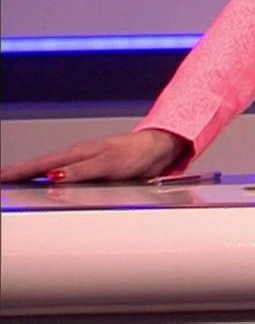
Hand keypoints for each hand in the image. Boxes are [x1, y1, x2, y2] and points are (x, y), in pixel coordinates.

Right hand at [0, 129, 187, 183]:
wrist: (159, 149)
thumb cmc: (136, 153)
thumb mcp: (108, 164)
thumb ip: (81, 172)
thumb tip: (53, 178)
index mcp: (77, 154)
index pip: (39, 165)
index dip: (16, 172)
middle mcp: (77, 158)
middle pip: (39, 168)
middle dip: (16, 173)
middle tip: (0, 180)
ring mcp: (84, 165)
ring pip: (50, 172)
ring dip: (30, 177)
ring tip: (12, 182)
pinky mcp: (93, 172)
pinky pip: (65, 178)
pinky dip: (49, 180)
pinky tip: (45, 186)